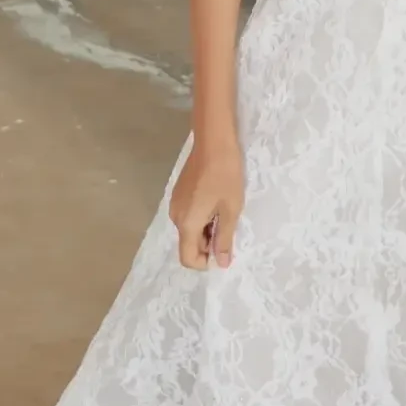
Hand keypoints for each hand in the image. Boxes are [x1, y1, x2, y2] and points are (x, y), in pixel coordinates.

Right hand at [170, 136, 245, 267]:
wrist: (214, 142)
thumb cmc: (226, 176)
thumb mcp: (231, 210)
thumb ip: (224, 239)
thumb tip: (221, 264)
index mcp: (186, 224)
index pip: (188, 259)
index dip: (205, 262)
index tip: (223, 250)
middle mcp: (175, 217)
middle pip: (188, 243)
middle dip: (208, 244)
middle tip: (229, 226)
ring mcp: (175, 203)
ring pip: (189, 229)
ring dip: (206, 229)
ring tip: (224, 211)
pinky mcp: (178, 193)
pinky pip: (188, 215)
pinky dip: (201, 216)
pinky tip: (215, 200)